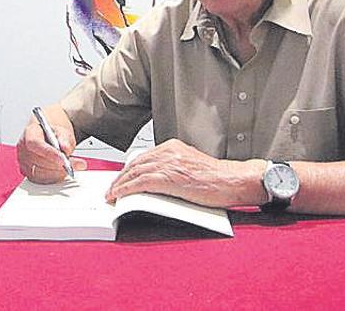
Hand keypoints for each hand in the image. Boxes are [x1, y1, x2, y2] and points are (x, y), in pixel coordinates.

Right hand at [16, 105, 86, 182]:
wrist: (49, 138)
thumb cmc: (53, 134)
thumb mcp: (62, 131)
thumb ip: (64, 138)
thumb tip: (65, 148)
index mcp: (29, 134)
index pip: (34, 144)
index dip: (48, 153)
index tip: (63, 158)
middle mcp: (23, 149)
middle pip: (38, 161)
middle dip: (58, 165)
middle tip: (76, 164)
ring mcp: (24, 163)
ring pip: (40, 173)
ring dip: (58, 172)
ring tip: (72, 167)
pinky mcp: (29, 174)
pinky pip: (41, 180)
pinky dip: (54, 178)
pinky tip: (63, 172)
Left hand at [106, 139, 266, 207]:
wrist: (233, 181)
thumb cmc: (217, 179)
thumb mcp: (189, 167)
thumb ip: (171, 170)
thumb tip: (154, 182)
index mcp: (173, 147)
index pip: (143, 158)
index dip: (129, 170)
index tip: (121, 179)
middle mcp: (169, 151)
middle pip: (135, 164)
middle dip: (120, 178)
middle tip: (111, 189)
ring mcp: (169, 163)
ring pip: (135, 172)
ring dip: (120, 185)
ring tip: (112, 195)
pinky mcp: (170, 177)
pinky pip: (141, 182)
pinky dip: (126, 189)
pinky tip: (119, 196)